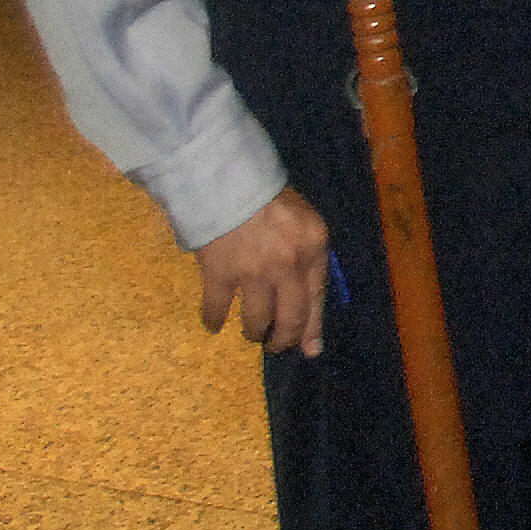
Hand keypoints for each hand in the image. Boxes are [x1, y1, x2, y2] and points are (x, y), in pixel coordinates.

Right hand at [197, 186, 329, 357]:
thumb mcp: (303, 221)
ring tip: (251, 333)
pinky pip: (218, 308)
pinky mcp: (220, 274)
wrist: (226, 180)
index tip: (309, 349)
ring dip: (254, 332)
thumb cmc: (268, 198)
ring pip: (257, 319)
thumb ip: (308, 256)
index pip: (316, 298)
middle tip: (275, 346)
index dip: (312, 328)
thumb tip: (307, 296)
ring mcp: (254, 272)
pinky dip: (213, 320)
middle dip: (283, 338)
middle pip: (291, 317)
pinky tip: (213, 325)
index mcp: (313, 248)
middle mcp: (288, 265)